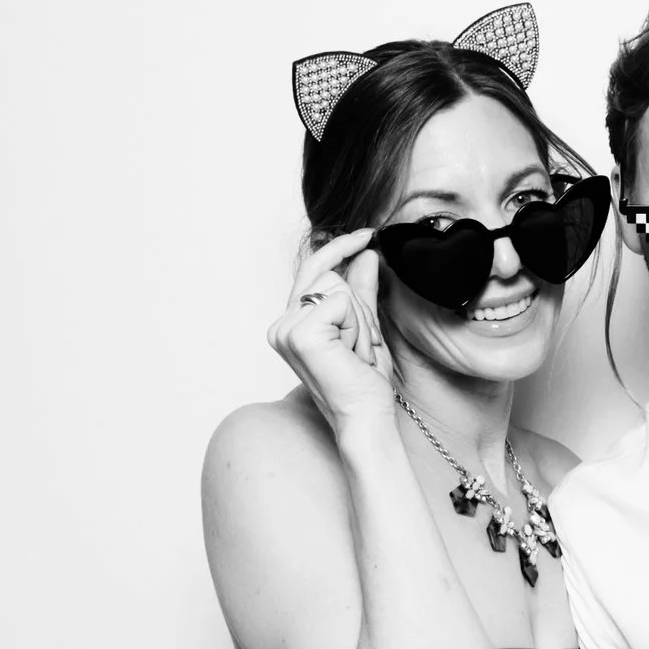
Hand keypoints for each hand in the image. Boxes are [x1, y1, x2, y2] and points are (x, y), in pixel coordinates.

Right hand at [269, 232, 393, 433]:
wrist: (366, 415)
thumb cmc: (364, 381)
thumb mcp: (366, 327)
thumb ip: (362, 291)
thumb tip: (365, 253)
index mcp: (291, 322)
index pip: (313, 269)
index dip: (339, 248)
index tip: (366, 234)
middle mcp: (281, 324)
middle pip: (330, 277)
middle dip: (359, 309)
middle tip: (360, 347)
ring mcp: (286, 329)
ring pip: (337, 288)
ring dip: (359, 321)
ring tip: (355, 353)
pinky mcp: (300, 334)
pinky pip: (341, 302)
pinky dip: (358, 327)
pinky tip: (352, 354)